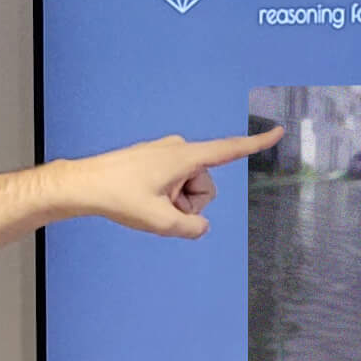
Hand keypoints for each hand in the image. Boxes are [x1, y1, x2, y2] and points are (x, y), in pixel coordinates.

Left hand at [62, 127, 283, 238]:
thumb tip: (201, 227)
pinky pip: (172, 184)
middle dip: (189, 204)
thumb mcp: (159, 221)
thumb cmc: (117, 196)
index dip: (256, 143)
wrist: (82, 185)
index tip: (278, 131)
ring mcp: (165, 154)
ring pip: (188, 188)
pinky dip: (163, 197)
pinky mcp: (155, 160)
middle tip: (159, 209)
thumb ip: (190, 228)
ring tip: (147, 204)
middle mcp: (179, 150)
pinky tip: (141, 199)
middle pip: (205, 186)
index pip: (229, 150)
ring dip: (174, 202)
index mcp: (185, 157)